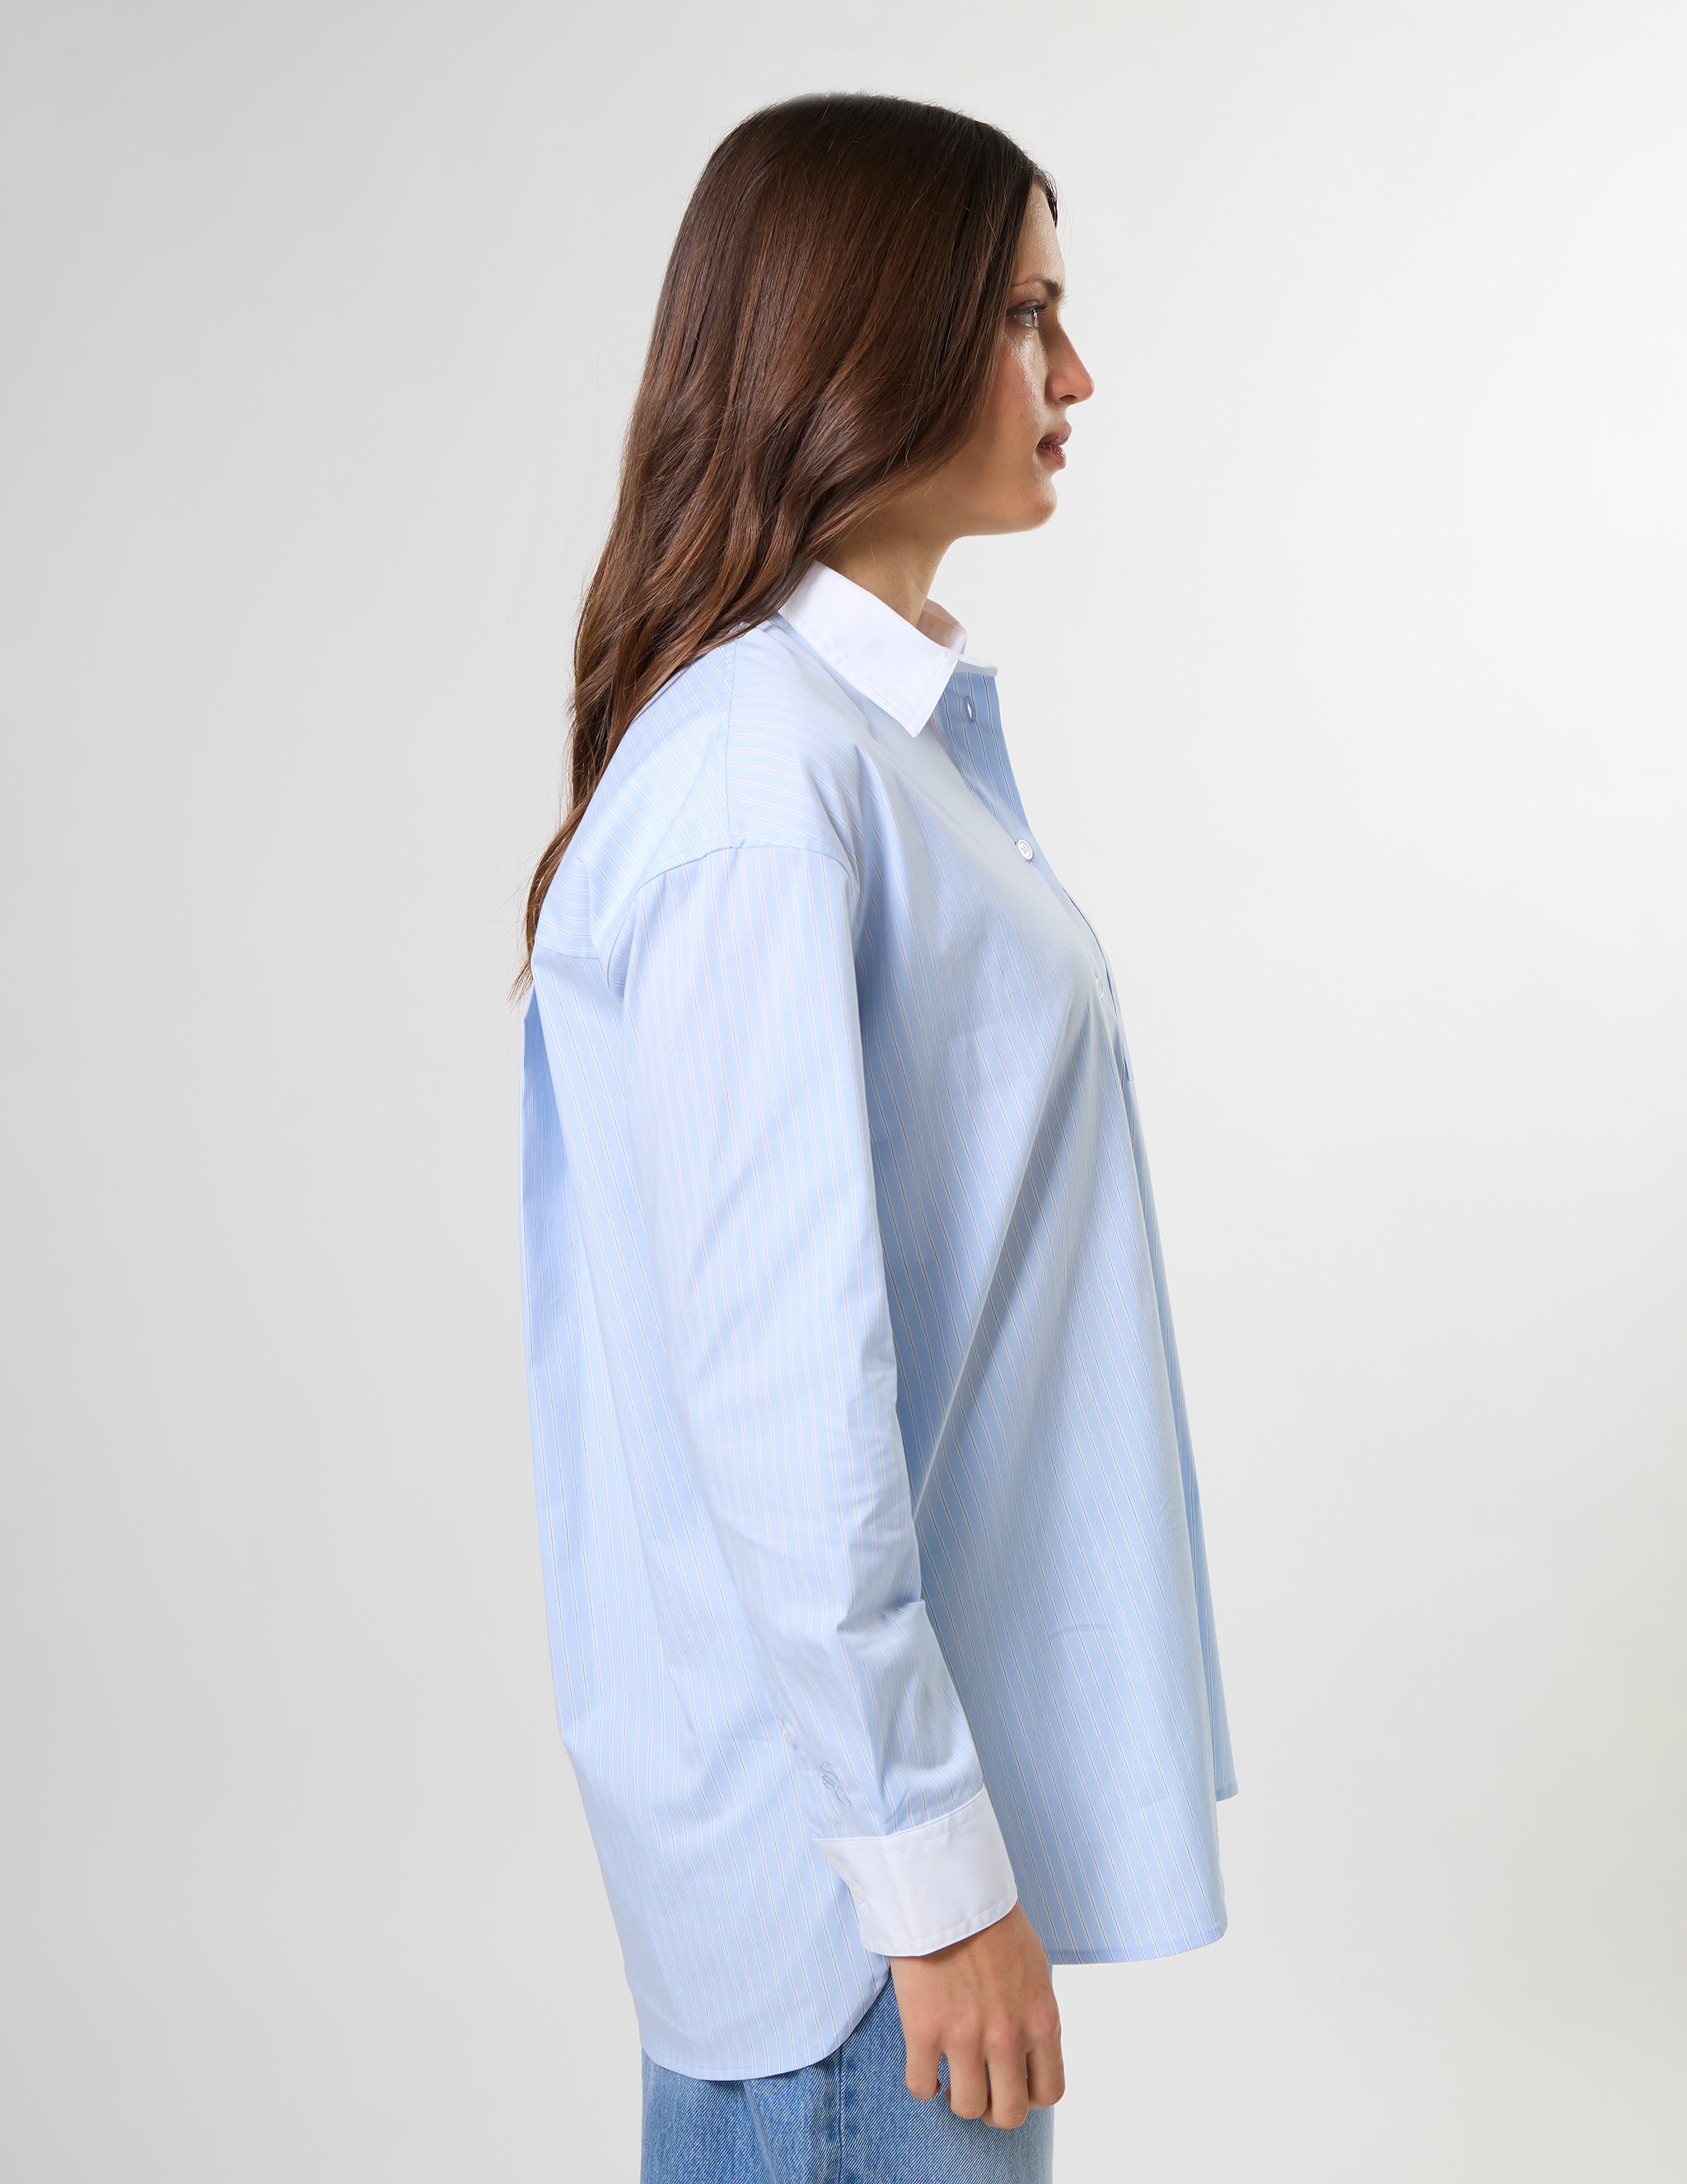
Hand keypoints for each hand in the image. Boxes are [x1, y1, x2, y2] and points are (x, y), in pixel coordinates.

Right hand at [887, 1900, 1063, 2128]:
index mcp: (1040, 2020)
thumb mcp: (1034, 1969)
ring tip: (950, 2076)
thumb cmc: (992, 1922)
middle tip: (980, 2090)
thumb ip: (1033, 2013)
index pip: (1049, 2092)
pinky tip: (925, 2065)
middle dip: (994, 2110)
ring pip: (967, 2108)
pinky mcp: (924, 2031)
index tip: (1011, 2083)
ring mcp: (965, 2038)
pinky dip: (923, 2085)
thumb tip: (1029, 2047)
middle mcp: (1008, 2037)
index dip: (1028, 2097)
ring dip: (958, 2098)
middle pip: (1009, 2113)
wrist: (948, 1891)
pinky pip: (922, 2087)